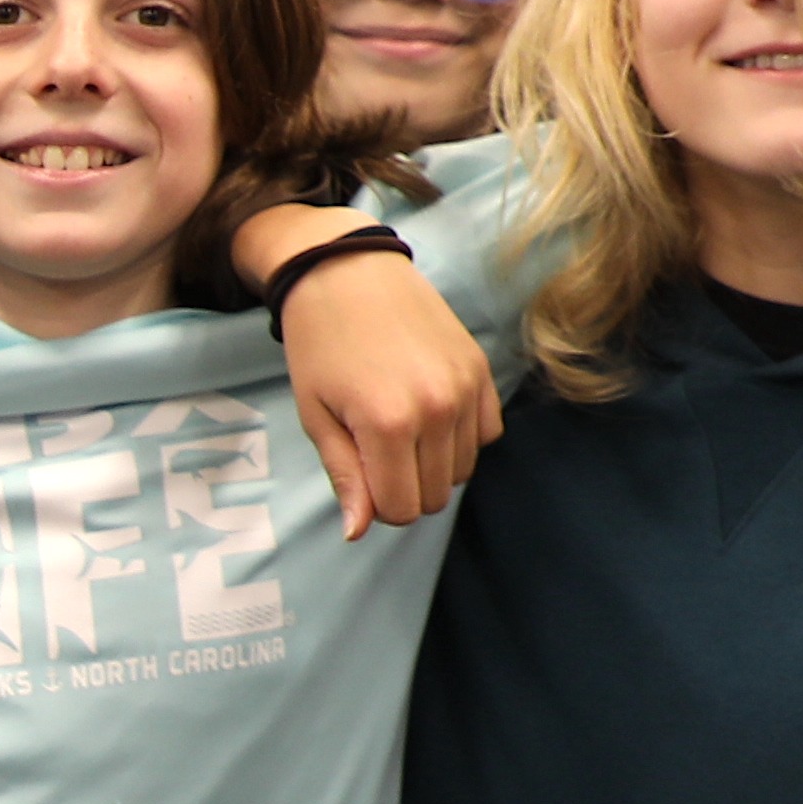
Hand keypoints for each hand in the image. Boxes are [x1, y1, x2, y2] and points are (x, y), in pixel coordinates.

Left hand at [261, 217, 501, 534]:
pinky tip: (428, 410)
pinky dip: (460, 436)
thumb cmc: (318, 345)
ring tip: (398, 424)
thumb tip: (357, 532)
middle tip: (373, 449)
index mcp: (388, 425)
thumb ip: (344, 476)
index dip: (378, 506)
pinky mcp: (482, 369)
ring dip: (433, 464)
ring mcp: (466, 388)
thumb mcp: (316, 415)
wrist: (346, 271)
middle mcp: (437, 409)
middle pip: (436, 496)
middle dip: (404, 488)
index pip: (402, 510)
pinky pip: (486, 435)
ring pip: (463, 470)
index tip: (360, 475)